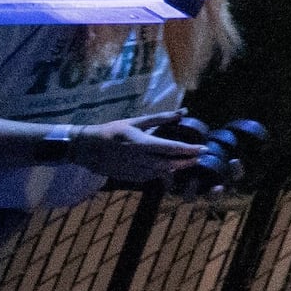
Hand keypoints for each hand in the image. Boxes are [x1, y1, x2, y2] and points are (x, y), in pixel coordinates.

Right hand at [77, 115, 204, 183]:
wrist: (86, 149)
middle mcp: (138, 159)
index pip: (170, 147)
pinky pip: (150, 178)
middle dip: (186, 162)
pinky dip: (161, 173)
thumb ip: (160, 119)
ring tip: (187, 162)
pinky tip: (167, 168)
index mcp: (140, 142)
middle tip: (199, 157)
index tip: (204, 149)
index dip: (189, 149)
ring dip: (175, 168)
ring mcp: (133, 171)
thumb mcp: (135, 122)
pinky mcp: (129, 178)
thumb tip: (183, 112)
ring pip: (161, 173)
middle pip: (169, 164)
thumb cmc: (112, 131)